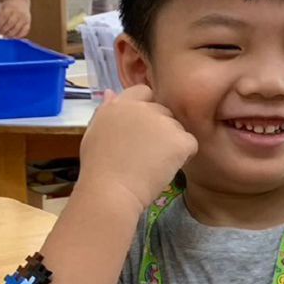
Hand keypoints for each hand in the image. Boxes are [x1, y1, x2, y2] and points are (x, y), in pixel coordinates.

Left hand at [0, 0, 31, 39]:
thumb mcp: (2, 6)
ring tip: (5, 36)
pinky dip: (19, 35)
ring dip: (10, 34)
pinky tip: (14, 37)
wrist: (20, 2)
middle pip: (10, 24)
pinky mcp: (28, 22)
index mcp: (10, 8)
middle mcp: (18, 13)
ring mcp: (24, 18)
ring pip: (17, 28)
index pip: (4, 17)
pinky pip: (25, 31)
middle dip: (4, 30)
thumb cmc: (10, 6)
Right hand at [78, 84, 196, 214]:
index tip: (143, 131)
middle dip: (161, 130)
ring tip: (154, 164)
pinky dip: (184, 156)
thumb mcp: (93, 133)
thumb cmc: (98, 168)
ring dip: (171, 144)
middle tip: (148, 154)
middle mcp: (143, 108)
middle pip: (164, 112)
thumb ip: (104, 111)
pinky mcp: (179, 139)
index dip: (147, 110)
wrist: (110, 190)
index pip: (144, 92)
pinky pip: (190, 144)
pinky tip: (167, 168)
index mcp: (121, 104)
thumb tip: (111, 93)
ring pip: (178, 129)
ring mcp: (163, 122)